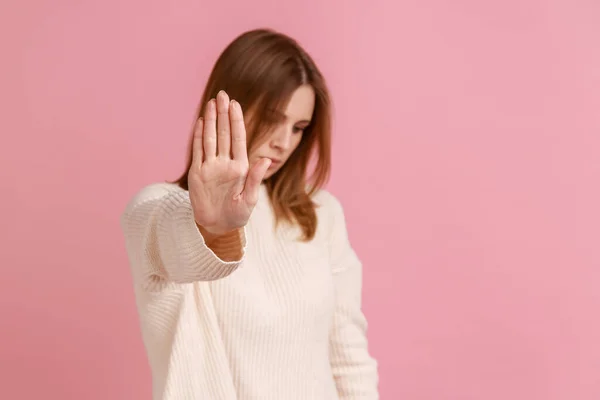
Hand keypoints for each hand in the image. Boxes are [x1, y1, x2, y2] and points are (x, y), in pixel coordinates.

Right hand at [188, 91, 270, 236]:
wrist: (218, 226)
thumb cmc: (237, 215)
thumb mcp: (249, 199)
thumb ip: (256, 179)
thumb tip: (265, 159)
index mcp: (240, 167)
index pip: (238, 139)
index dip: (236, 121)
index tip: (235, 104)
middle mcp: (225, 163)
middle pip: (224, 133)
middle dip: (223, 114)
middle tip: (222, 94)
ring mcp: (210, 166)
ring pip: (210, 138)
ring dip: (211, 120)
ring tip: (211, 102)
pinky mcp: (197, 173)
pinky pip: (198, 150)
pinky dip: (199, 136)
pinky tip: (202, 121)